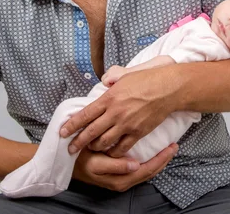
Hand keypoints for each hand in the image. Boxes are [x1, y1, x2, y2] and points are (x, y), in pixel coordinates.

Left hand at [61, 66, 179, 157]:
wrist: (167, 89)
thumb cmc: (147, 80)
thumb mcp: (125, 76)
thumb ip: (111, 81)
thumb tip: (103, 82)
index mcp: (109, 98)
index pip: (85, 114)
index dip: (72, 125)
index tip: (62, 131)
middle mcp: (115, 113)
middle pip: (91, 132)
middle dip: (78, 142)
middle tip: (70, 148)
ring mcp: (126, 124)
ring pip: (104, 142)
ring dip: (95, 147)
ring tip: (91, 148)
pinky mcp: (138, 132)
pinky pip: (122, 147)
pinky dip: (114, 152)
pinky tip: (111, 152)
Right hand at [72, 143, 177, 191]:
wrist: (69, 163)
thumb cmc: (83, 161)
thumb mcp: (96, 164)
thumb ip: (116, 166)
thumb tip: (136, 165)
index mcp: (121, 179)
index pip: (148, 170)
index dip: (161, 159)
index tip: (171, 147)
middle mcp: (125, 181)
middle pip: (151, 171)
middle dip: (164, 159)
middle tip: (175, 145)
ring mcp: (123, 177)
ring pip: (147, 170)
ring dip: (159, 160)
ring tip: (169, 147)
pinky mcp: (121, 172)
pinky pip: (141, 168)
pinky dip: (150, 160)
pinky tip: (154, 151)